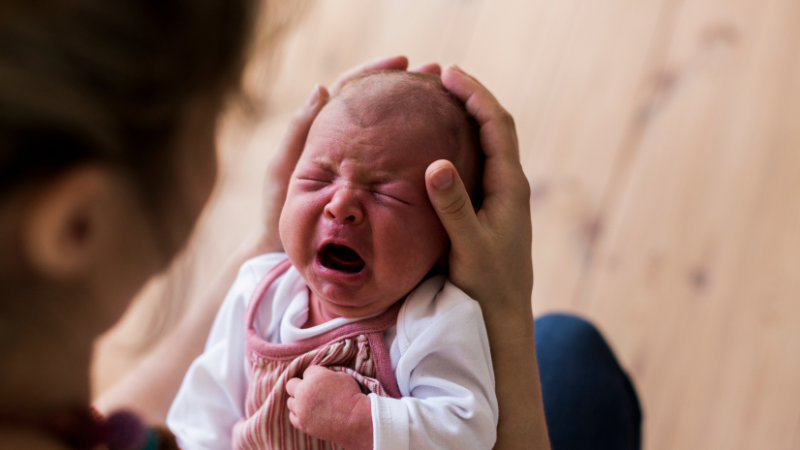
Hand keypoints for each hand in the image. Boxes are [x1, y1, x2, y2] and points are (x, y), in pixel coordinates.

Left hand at [255, 56, 441, 252]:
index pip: (352, 89)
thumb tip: (322, 88)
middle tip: (436, 74)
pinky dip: (416, 150)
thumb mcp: (284, 170)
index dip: (376, 72)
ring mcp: (363, 166)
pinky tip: (439, 146)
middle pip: (379, 106)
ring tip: (446, 101)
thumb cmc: (279, 211)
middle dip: (407, 88)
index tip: (403, 62)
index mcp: (323, 132)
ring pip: (392, 133)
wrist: (286, 252)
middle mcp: (347, 144)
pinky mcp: (374, 188)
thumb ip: (299, 132)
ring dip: (417, 115)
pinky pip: (398, 164)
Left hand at [286, 365, 372, 449]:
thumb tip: (321, 375)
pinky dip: (298, 414)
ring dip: (298, 401)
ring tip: (310, 403)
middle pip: (291, 384)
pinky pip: (292, 416)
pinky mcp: (302, 423)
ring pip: (290, 401)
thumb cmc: (352, 396)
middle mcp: (303, 391)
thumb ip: (326, 374)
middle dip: (299, 385)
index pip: (307, 371)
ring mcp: (301, 409)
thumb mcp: (342, 376)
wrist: (355, 420)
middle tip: (310, 390)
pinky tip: (308, 413)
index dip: (316, 375)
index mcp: (314, 377)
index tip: (323, 381)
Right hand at [426, 65, 533, 331]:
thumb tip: (437, 164)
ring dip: (466, 117)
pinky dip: (461, 142)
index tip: (448, 73)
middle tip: (439, 76)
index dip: (475, 94)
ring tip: (438, 99)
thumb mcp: (468, 246)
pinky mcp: (490, 209)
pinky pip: (477, 163)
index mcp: (510, 186)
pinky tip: (439, 144)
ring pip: (487, 144)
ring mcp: (501, 197)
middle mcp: (510, 185)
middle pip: (494, 126)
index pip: (496, 125)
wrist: (503, 316)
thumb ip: (453, 207)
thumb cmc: (487, 284)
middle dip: (470, 97)